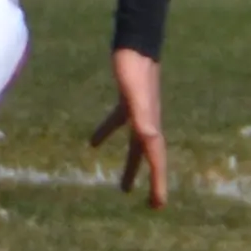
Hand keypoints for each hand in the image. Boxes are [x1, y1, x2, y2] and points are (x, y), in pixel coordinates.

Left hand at [91, 50, 168, 210]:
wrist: (135, 44)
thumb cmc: (134, 69)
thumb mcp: (135, 96)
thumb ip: (142, 116)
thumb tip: (150, 138)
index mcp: (150, 125)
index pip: (156, 161)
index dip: (158, 183)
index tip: (158, 206)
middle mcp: (148, 122)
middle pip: (149, 159)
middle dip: (150, 182)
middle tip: (150, 205)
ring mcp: (139, 112)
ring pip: (135, 147)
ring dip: (131, 166)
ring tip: (123, 188)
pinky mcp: (127, 102)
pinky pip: (118, 124)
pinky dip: (107, 134)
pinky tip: (92, 143)